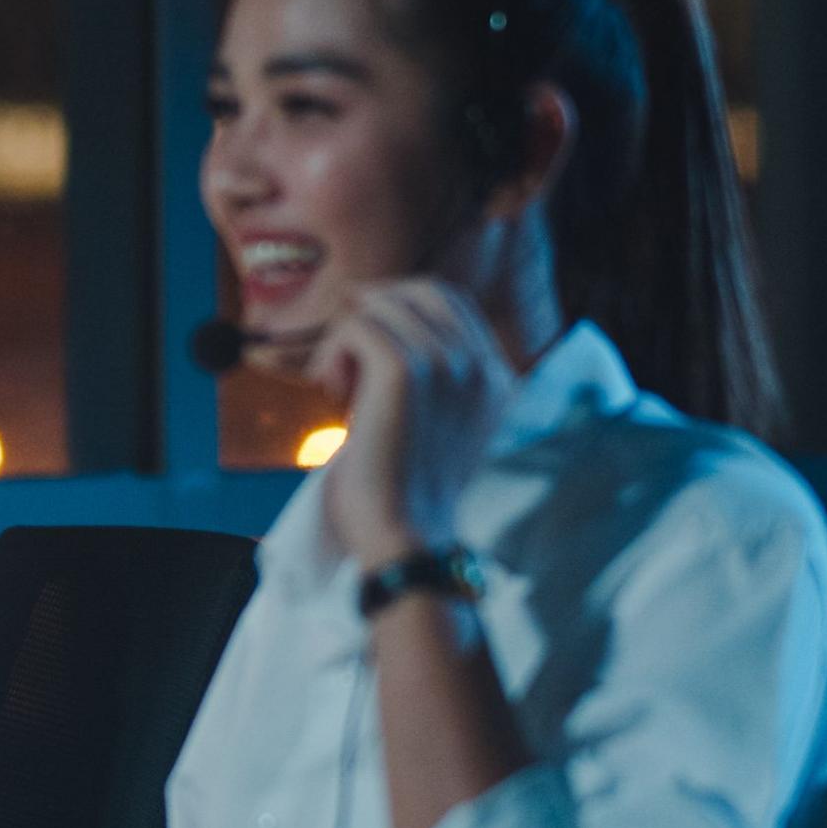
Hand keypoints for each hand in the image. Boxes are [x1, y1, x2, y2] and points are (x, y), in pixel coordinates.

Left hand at [306, 279, 514, 568]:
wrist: (407, 536)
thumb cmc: (408, 495)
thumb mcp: (438, 430)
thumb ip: (434, 385)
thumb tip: (380, 340)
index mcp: (496, 379)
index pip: (451, 303)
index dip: (401, 306)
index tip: (364, 337)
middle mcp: (479, 364)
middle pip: (420, 291)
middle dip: (373, 310)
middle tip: (342, 351)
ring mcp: (446, 363)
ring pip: (382, 306)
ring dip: (345, 338)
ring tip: (336, 384)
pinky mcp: (404, 370)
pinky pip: (357, 327)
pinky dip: (332, 350)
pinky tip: (330, 388)